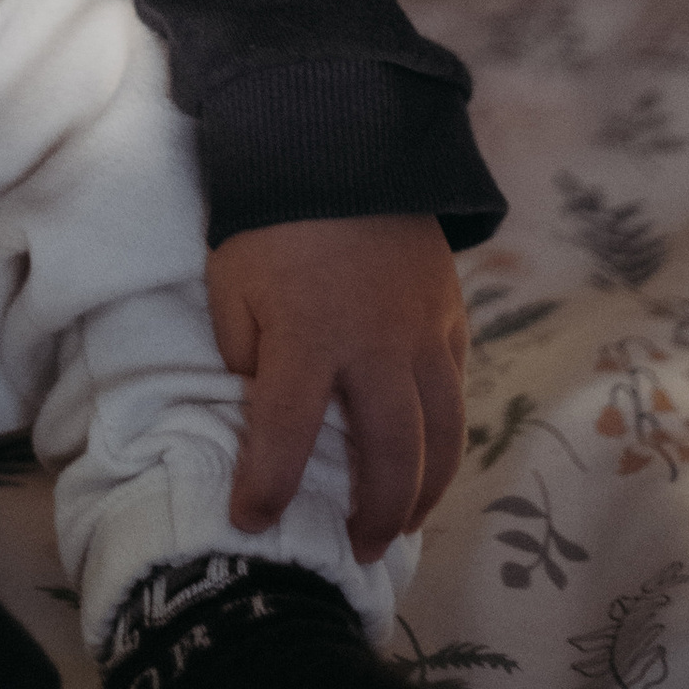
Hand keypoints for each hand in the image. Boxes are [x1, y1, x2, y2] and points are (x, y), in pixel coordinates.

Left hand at [207, 214, 467, 566]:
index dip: (267, 489)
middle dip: (373, 515)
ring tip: (403, 524)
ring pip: (440, 436)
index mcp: (309, 338)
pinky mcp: (450, 315)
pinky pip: (456, 391)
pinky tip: (431, 457)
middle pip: (389, 457)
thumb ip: (246, 350)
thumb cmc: (270, 215)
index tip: (250, 522)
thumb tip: (263, 400)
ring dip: (424, 491)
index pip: (286, 437)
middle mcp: (375, 348)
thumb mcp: (232, 282)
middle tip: (358, 549)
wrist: (341, 139)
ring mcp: (422, 334)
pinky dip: (446, 436)